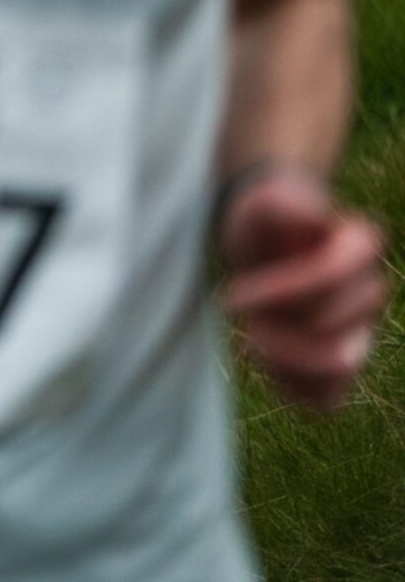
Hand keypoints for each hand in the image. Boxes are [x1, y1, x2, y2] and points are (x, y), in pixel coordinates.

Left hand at [221, 167, 389, 411]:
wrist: (263, 242)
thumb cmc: (263, 222)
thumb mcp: (261, 204)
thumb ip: (284, 205)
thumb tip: (315, 221)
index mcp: (360, 246)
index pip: (339, 273)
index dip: (287, 287)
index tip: (236, 290)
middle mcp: (368, 293)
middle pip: (336, 325)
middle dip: (279, 320)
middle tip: (236, 304)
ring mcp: (358, 332)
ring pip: (341, 364)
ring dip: (284, 355)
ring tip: (251, 336)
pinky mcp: (336, 362)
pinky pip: (327, 399)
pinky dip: (288, 385)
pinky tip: (259, 356)